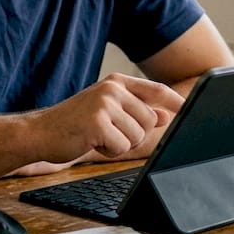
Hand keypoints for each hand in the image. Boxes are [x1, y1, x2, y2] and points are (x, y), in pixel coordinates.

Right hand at [24, 73, 183, 164]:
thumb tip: (166, 115)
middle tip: (107, 132)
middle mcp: (112, 89)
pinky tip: (91, 143)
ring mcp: (104, 104)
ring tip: (97, 136)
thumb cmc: (74, 124)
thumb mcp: (107, 112)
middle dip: (133, 134)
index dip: (177, 102)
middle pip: (150, 120)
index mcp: (117, 83)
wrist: (40, 132)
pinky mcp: (97, 123)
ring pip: (137, 135)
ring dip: (120, 144)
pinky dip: (109, 151)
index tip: (194, 110)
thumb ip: (136, 111)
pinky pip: (121, 146)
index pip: (157, 90)